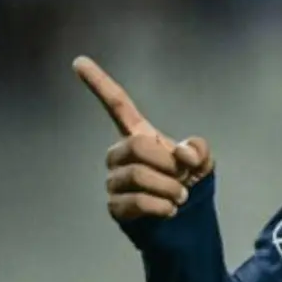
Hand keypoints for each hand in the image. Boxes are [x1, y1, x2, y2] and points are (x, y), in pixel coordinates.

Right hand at [72, 56, 214, 222]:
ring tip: (180, 197)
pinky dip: (161, 207)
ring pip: (136, 176)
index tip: (78, 61)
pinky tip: (170, 211)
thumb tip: (183, 154)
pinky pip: (135, 202)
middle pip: (136, 146)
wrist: (187, 220)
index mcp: (140, 136)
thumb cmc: (189, 183)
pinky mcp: (115, 206)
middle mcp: (121, 154)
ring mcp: (115, 180)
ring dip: (168, 188)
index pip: (117, 105)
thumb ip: (198, 149)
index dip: (99, 84)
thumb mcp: (203, 160)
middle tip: (184, 179)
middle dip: (167, 164)